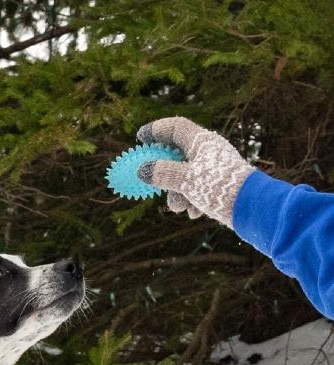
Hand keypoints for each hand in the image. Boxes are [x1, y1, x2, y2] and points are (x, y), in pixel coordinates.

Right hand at [135, 117, 253, 226]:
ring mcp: (213, 168)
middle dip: (164, 175)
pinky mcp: (217, 185)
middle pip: (176, 156)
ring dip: (177, 195)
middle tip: (152, 183)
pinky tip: (196, 212)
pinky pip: (196, 190)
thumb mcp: (186, 180)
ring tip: (181, 208)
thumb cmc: (219, 186)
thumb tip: (143, 170)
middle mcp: (208, 152)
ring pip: (184, 177)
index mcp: (202, 142)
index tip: (139, 138)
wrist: (250, 207)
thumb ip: (163, 173)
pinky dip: (190, 201)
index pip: (176, 127)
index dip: (156, 130)